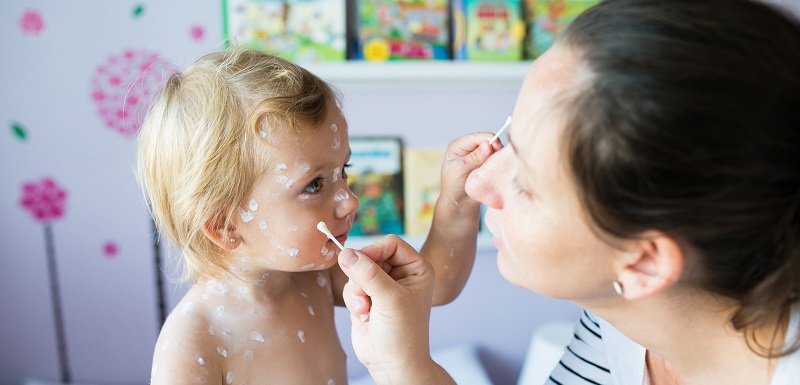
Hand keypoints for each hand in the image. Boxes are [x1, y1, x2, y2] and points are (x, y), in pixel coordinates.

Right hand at [338, 235, 452, 383]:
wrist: (393, 365)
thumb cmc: (403, 333)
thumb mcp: (389, 299)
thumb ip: (368, 273)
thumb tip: (345, 253)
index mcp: (416, 268)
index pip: (390, 244)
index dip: (374, 250)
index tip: (360, 263)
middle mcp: (400, 274)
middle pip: (371, 256)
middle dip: (363, 276)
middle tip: (364, 294)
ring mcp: (383, 286)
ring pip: (357, 272)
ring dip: (357, 291)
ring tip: (367, 309)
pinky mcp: (367, 298)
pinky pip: (351, 287)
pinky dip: (353, 301)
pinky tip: (364, 316)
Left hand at [439, 132, 503, 207]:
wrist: (459, 203)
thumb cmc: (454, 187)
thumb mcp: (460, 170)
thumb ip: (474, 158)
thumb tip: (487, 145)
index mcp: (457, 146)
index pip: (476, 137)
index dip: (489, 139)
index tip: (498, 147)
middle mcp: (468, 148)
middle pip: (486, 140)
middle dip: (494, 146)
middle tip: (499, 158)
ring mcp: (477, 155)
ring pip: (492, 149)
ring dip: (496, 155)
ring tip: (496, 164)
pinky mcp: (485, 163)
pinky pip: (495, 158)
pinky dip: (497, 161)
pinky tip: (497, 167)